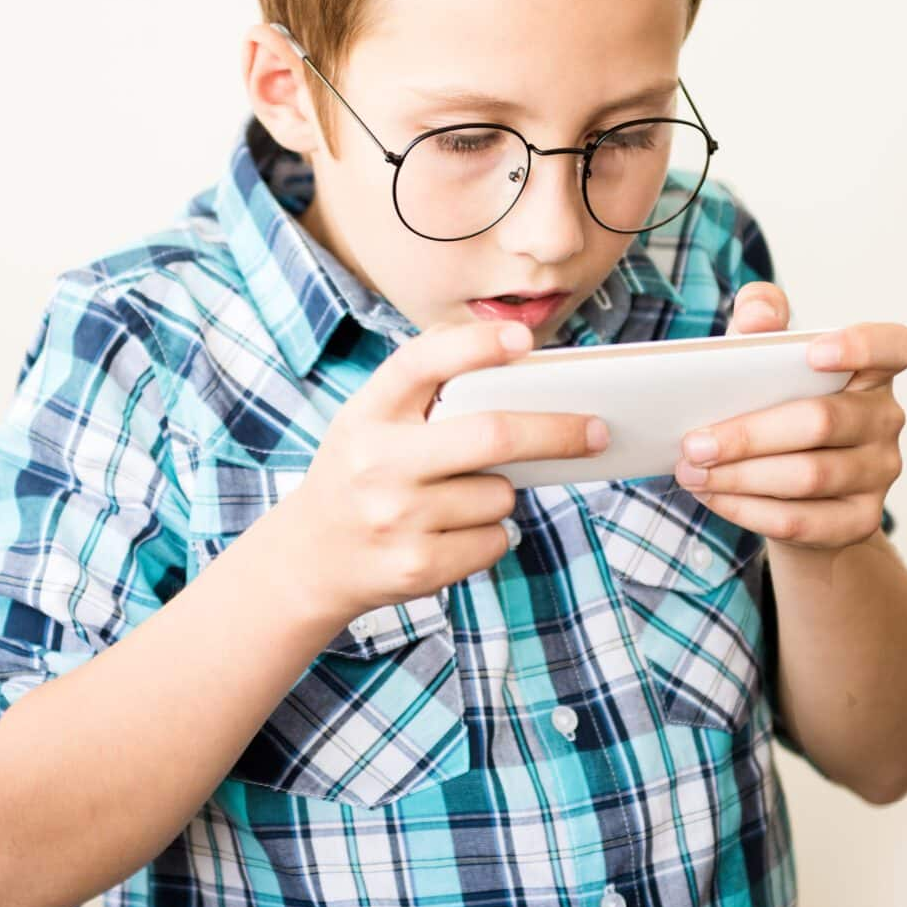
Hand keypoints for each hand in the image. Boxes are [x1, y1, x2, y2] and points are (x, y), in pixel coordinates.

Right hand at [275, 320, 609, 624]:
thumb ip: (423, 392)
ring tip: (456, 498)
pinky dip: (490, 534)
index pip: (422, 363)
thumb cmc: (359, 475)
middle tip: (598, 429)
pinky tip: (450, 533)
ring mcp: (397, 518)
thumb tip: (515, 365)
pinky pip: (495, 539)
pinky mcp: (417, 567)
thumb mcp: (368, 421)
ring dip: (500, 492)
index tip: (525, 340)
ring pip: (499, 494)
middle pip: (492, 435)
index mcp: (367, 414)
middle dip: (557, 431)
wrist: (308, 560)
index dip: (477, 345)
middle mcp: (378, 462)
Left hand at [673, 283, 906, 555]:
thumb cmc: (776, 405)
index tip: (811, 353)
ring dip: (740, 477)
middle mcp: (885, 418)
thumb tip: (759, 316)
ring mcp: (879, 472)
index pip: (894, 346)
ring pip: (808, 477)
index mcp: (871, 369)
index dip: (860, 346)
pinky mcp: (860, 520)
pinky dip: (748, 510)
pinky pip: (801, 520)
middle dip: (749, 435)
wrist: (792, 489)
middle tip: (693, 443)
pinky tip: (713, 497)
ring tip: (691, 471)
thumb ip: (760, 319)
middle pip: (822, 422)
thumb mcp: (763, 356)